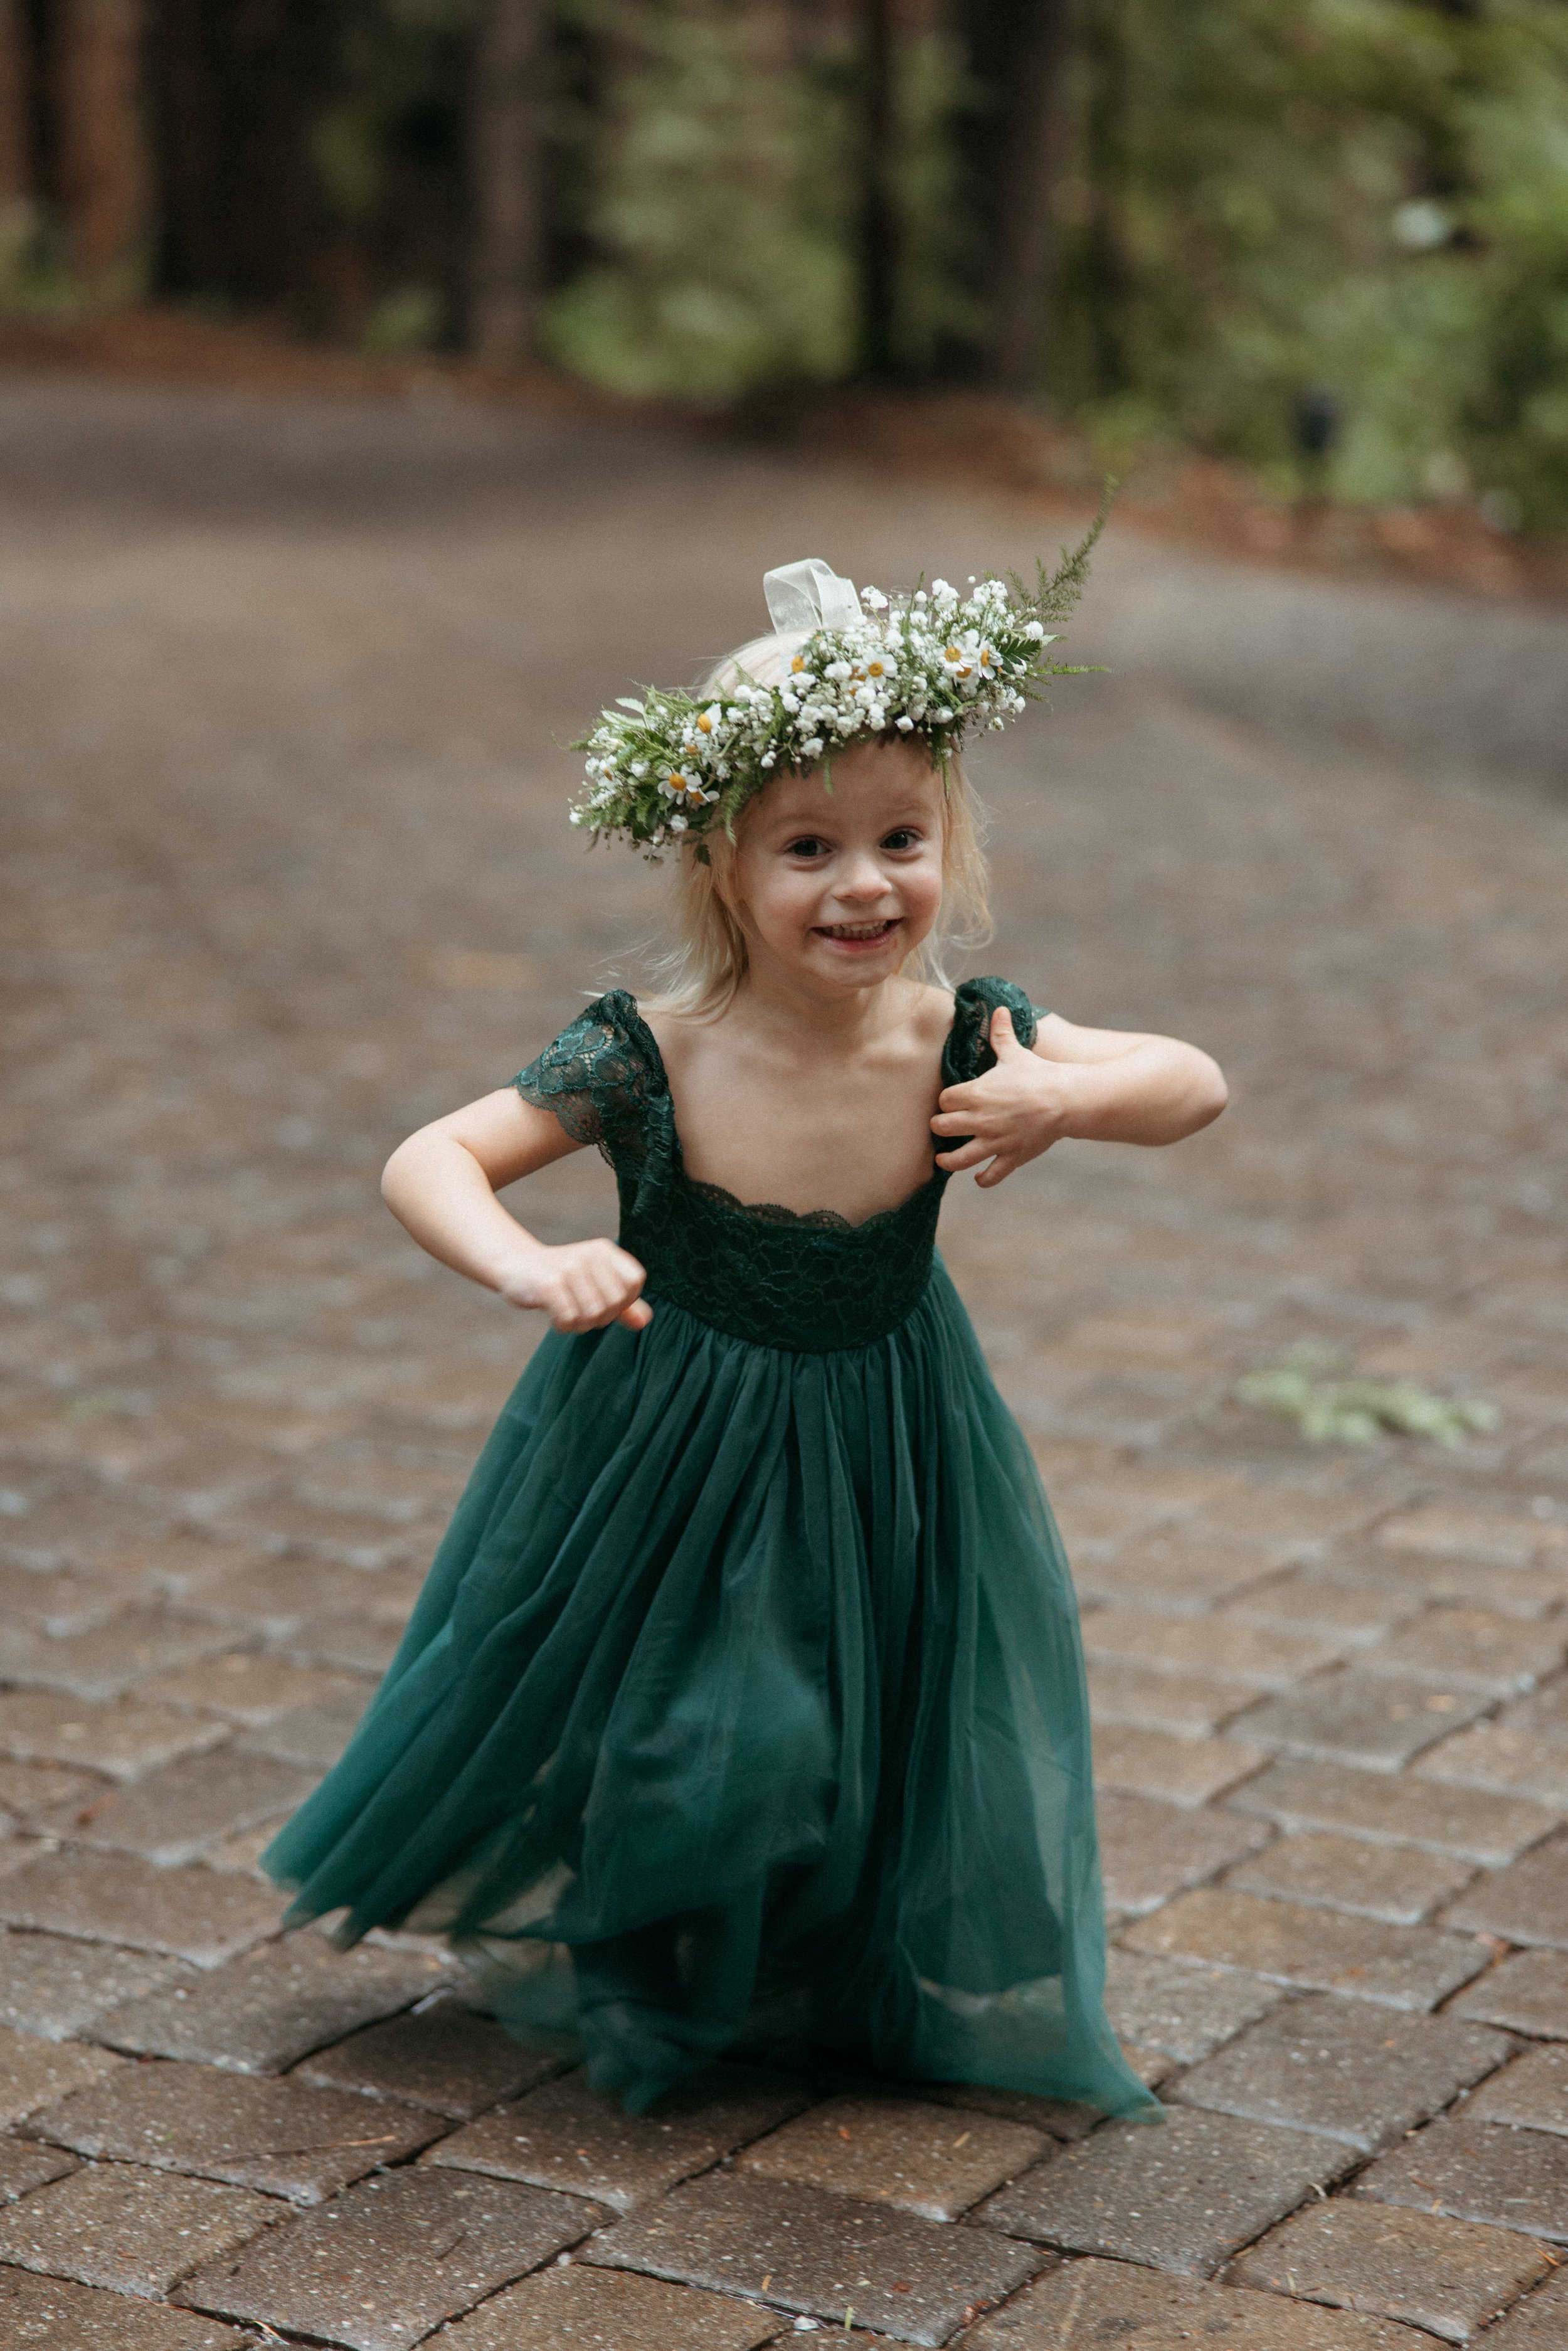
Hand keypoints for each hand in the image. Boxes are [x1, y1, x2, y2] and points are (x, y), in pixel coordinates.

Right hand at [496, 1239, 651, 1332]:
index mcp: (605, 1251)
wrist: (516, 1265)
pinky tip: (554, 1315)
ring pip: (592, 1315)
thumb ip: (623, 1303)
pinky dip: (562, 1325)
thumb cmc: (562, 1278)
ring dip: (579, 1324)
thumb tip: (644, 1321)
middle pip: (614, 1303)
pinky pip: (568, 1319)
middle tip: (582, 1312)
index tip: (605, 1301)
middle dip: (600, 1318)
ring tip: (567, 1312)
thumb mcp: (595, 1284)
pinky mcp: (548, 1284)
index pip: (635, 1282)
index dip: (625, 1300)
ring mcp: (568, 1269)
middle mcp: (589, 1255)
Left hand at [930, 1005, 1078, 1186]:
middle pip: (941, 1127)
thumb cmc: (1039, 1074)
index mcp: (977, 1093)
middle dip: (940, 1127)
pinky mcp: (1011, 1156)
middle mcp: (980, 1119)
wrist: (1067, 1098)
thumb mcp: (1016, 1053)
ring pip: (958, 1159)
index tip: (950, 1102)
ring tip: (943, 1159)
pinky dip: (983, 1179)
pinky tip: (979, 1176)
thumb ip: (1001, 1034)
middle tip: (944, 1127)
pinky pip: (990, 1175)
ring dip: (947, 1160)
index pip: (944, 1101)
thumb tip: (998, 1009)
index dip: (945, 1102)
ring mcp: (995, 1140)